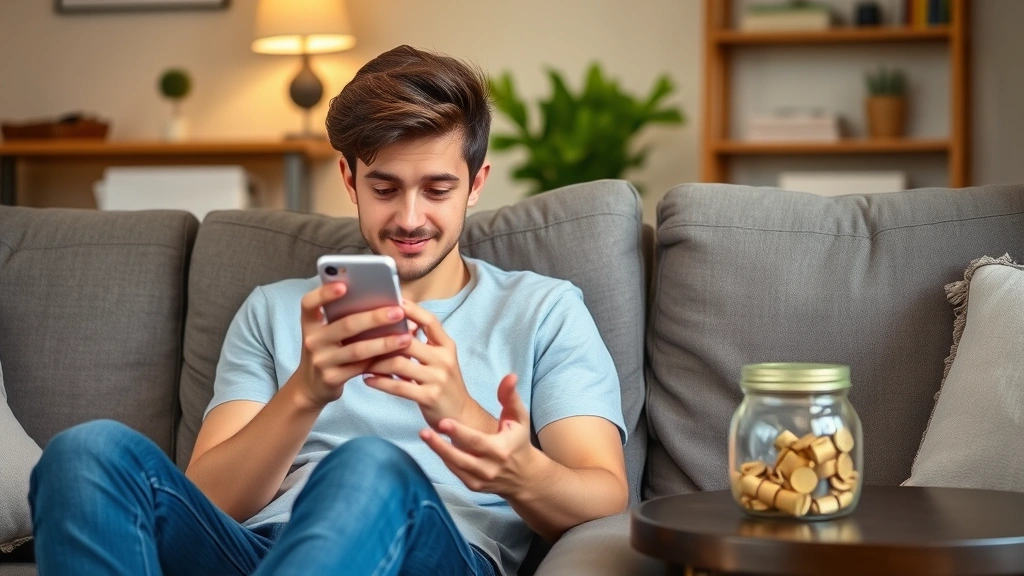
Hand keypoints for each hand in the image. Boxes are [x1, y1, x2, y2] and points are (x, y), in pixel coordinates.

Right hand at [293, 283, 411, 409]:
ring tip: (406, 337)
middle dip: (375, 317)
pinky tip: (398, 355)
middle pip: (346, 325)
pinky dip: (381, 360)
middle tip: (398, 311)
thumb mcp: (328, 333)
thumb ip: (345, 316)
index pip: (309, 303)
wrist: (312, 387)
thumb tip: (384, 302)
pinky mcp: (332, 378)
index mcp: (310, 323)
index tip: (343, 286)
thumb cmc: (328, 350)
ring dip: (385, 343)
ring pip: (358, 349)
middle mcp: (312, 340)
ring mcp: (321, 360)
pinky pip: (361, 367)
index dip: (324, 293)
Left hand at [363, 300, 490, 429]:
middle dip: (382, 339)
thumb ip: (423, 344)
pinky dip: (379, 382)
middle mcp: (444, 359)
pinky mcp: (429, 397)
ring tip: (362, 362)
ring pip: (399, 363)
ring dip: (376, 362)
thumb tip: (397, 325)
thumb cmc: (443, 384)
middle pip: (408, 341)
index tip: (393, 301)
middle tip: (361, 337)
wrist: (460, 416)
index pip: (430, 321)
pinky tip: (367, 379)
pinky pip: (398, 386)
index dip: (412, 310)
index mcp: (447, 346)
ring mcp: (438, 378)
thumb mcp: (440, 360)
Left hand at [420, 374, 539, 497]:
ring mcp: (480, 480)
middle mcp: (489, 468)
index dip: (459, 432)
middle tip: (424, 431)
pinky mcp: (473, 486)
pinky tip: (434, 445)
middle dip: (441, 445)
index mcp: (501, 450)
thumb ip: (510, 397)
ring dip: (438, 451)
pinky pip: (455, 472)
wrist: (524, 476)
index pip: (476, 441)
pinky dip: (444, 459)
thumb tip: (510, 376)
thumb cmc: (518, 441)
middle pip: (461, 457)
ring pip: (455, 467)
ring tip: (424, 435)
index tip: (443, 421)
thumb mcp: (519, 418)